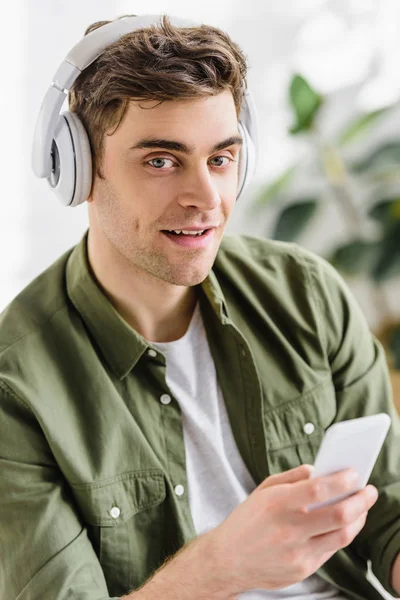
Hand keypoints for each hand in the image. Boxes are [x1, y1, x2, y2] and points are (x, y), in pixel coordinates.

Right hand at [209, 464, 377, 592]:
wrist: (226, 560)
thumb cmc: (246, 520)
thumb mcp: (262, 490)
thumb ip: (291, 477)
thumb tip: (318, 470)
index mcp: (277, 504)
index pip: (319, 489)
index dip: (341, 480)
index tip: (354, 473)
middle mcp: (288, 529)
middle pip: (338, 514)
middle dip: (361, 501)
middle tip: (369, 491)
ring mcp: (297, 552)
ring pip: (341, 535)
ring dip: (358, 519)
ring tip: (362, 507)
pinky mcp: (302, 569)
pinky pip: (330, 549)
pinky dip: (341, 534)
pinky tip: (344, 524)